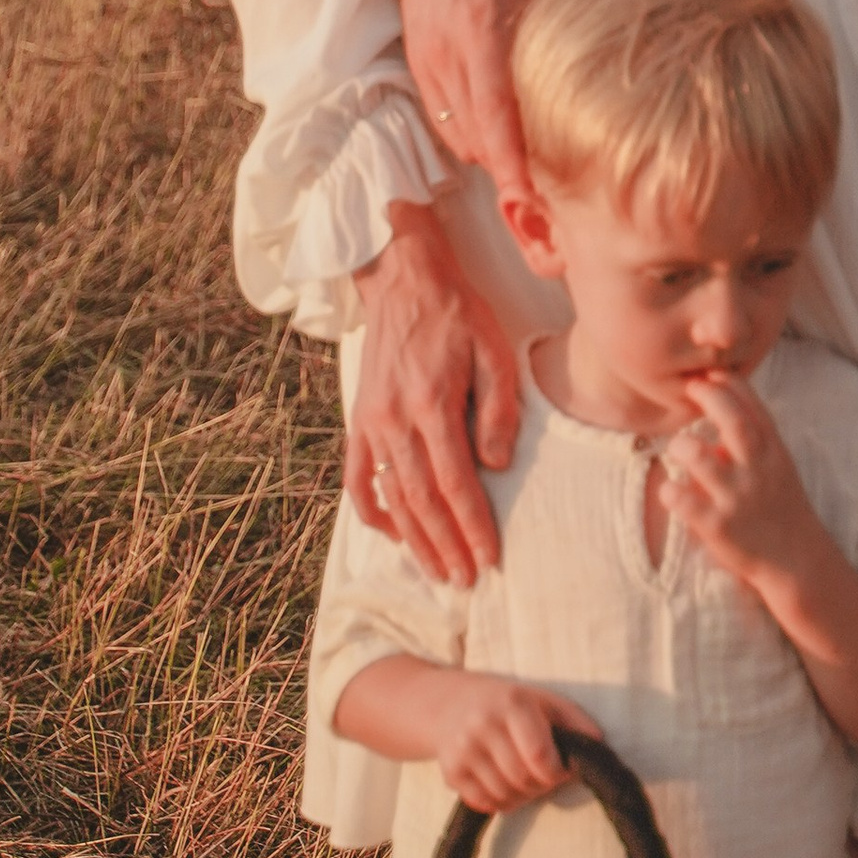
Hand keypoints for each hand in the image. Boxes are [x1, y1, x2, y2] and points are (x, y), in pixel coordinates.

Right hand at [348, 204, 522, 586]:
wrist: (402, 278)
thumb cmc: (456, 312)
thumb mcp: (493, 348)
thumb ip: (498, 408)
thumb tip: (497, 464)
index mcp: (432, 403)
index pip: (455, 482)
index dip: (473, 525)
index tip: (490, 557)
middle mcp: (395, 420)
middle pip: (421, 501)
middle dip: (446, 546)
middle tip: (467, 579)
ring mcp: (371, 422)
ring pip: (392, 497)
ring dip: (415, 540)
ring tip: (438, 571)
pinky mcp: (359, 419)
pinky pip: (359, 477)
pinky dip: (373, 511)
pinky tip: (393, 534)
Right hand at [388, 0, 583, 208]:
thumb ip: (601, 12)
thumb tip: (664, 45)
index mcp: (487, 29)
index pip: (496, 119)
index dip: (517, 172)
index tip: (540, 210)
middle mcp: (452, 54)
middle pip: (480, 144)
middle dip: (516, 177)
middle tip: (559, 210)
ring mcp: (430, 62)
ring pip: (463, 140)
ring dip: (498, 159)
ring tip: (543, 178)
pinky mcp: (418, 65)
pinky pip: (449, 122)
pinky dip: (479, 137)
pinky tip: (513, 137)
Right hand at [427, 672, 598, 816]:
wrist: (450, 704)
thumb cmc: (508, 704)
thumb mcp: (543, 700)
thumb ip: (574, 720)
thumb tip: (599, 745)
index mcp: (512, 703)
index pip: (539, 754)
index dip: (557, 772)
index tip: (563, 769)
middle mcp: (483, 725)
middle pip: (523, 778)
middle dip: (542, 785)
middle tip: (545, 775)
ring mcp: (463, 750)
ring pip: (505, 795)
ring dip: (523, 796)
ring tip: (526, 779)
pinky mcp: (450, 772)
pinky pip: (486, 804)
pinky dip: (502, 802)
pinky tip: (506, 784)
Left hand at [654, 378, 826, 592]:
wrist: (797, 559)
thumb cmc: (780, 504)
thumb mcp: (778, 464)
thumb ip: (753, 437)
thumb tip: (716, 401)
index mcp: (773, 451)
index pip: (754, 407)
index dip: (730, 384)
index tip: (711, 373)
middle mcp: (758, 471)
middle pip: (735, 424)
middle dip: (711, 398)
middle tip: (691, 387)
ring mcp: (738, 499)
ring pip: (703, 460)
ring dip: (684, 446)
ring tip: (678, 446)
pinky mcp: (719, 527)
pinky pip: (685, 501)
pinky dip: (672, 491)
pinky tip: (669, 490)